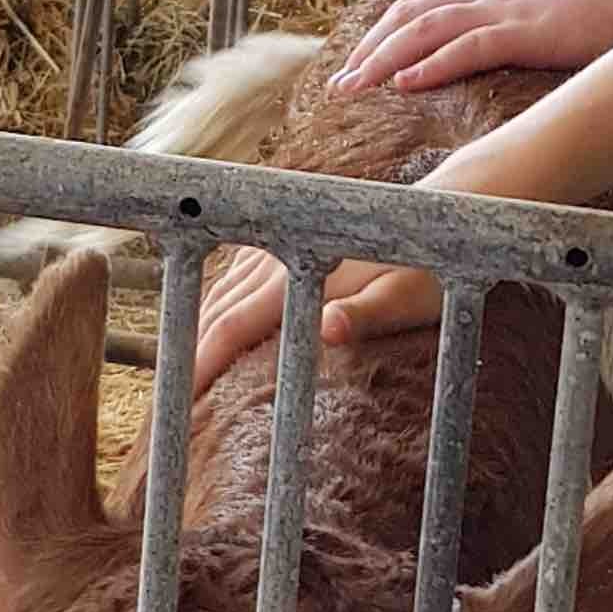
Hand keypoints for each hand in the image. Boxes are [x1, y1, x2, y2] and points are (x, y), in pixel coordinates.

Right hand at [190, 244, 445, 391]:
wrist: (441, 210)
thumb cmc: (434, 265)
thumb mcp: (411, 297)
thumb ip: (368, 314)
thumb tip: (328, 328)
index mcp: (300, 276)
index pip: (231, 326)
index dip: (201, 363)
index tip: (179, 400)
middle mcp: (279, 256)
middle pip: (214, 309)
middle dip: (188, 351)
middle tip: (171, 401)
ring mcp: (279, 244)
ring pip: (220, 290)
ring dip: (197, 327)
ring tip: (183, 368)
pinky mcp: (285, 237)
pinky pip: (235, 273)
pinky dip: (218, 302)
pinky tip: (212, 321)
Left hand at [331, 0, 612, 97]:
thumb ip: (534, 7)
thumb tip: (527, 30)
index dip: (389, 23)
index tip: (365, 51)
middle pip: (412, 11)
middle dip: (371, 45)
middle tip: (343, 81)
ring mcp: (508, 6)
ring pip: (426, 27)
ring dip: (383, 57)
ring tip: (354, 86)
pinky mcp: (528, 29)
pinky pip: (467, 46)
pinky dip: (430, 63)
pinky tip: (403, 83)